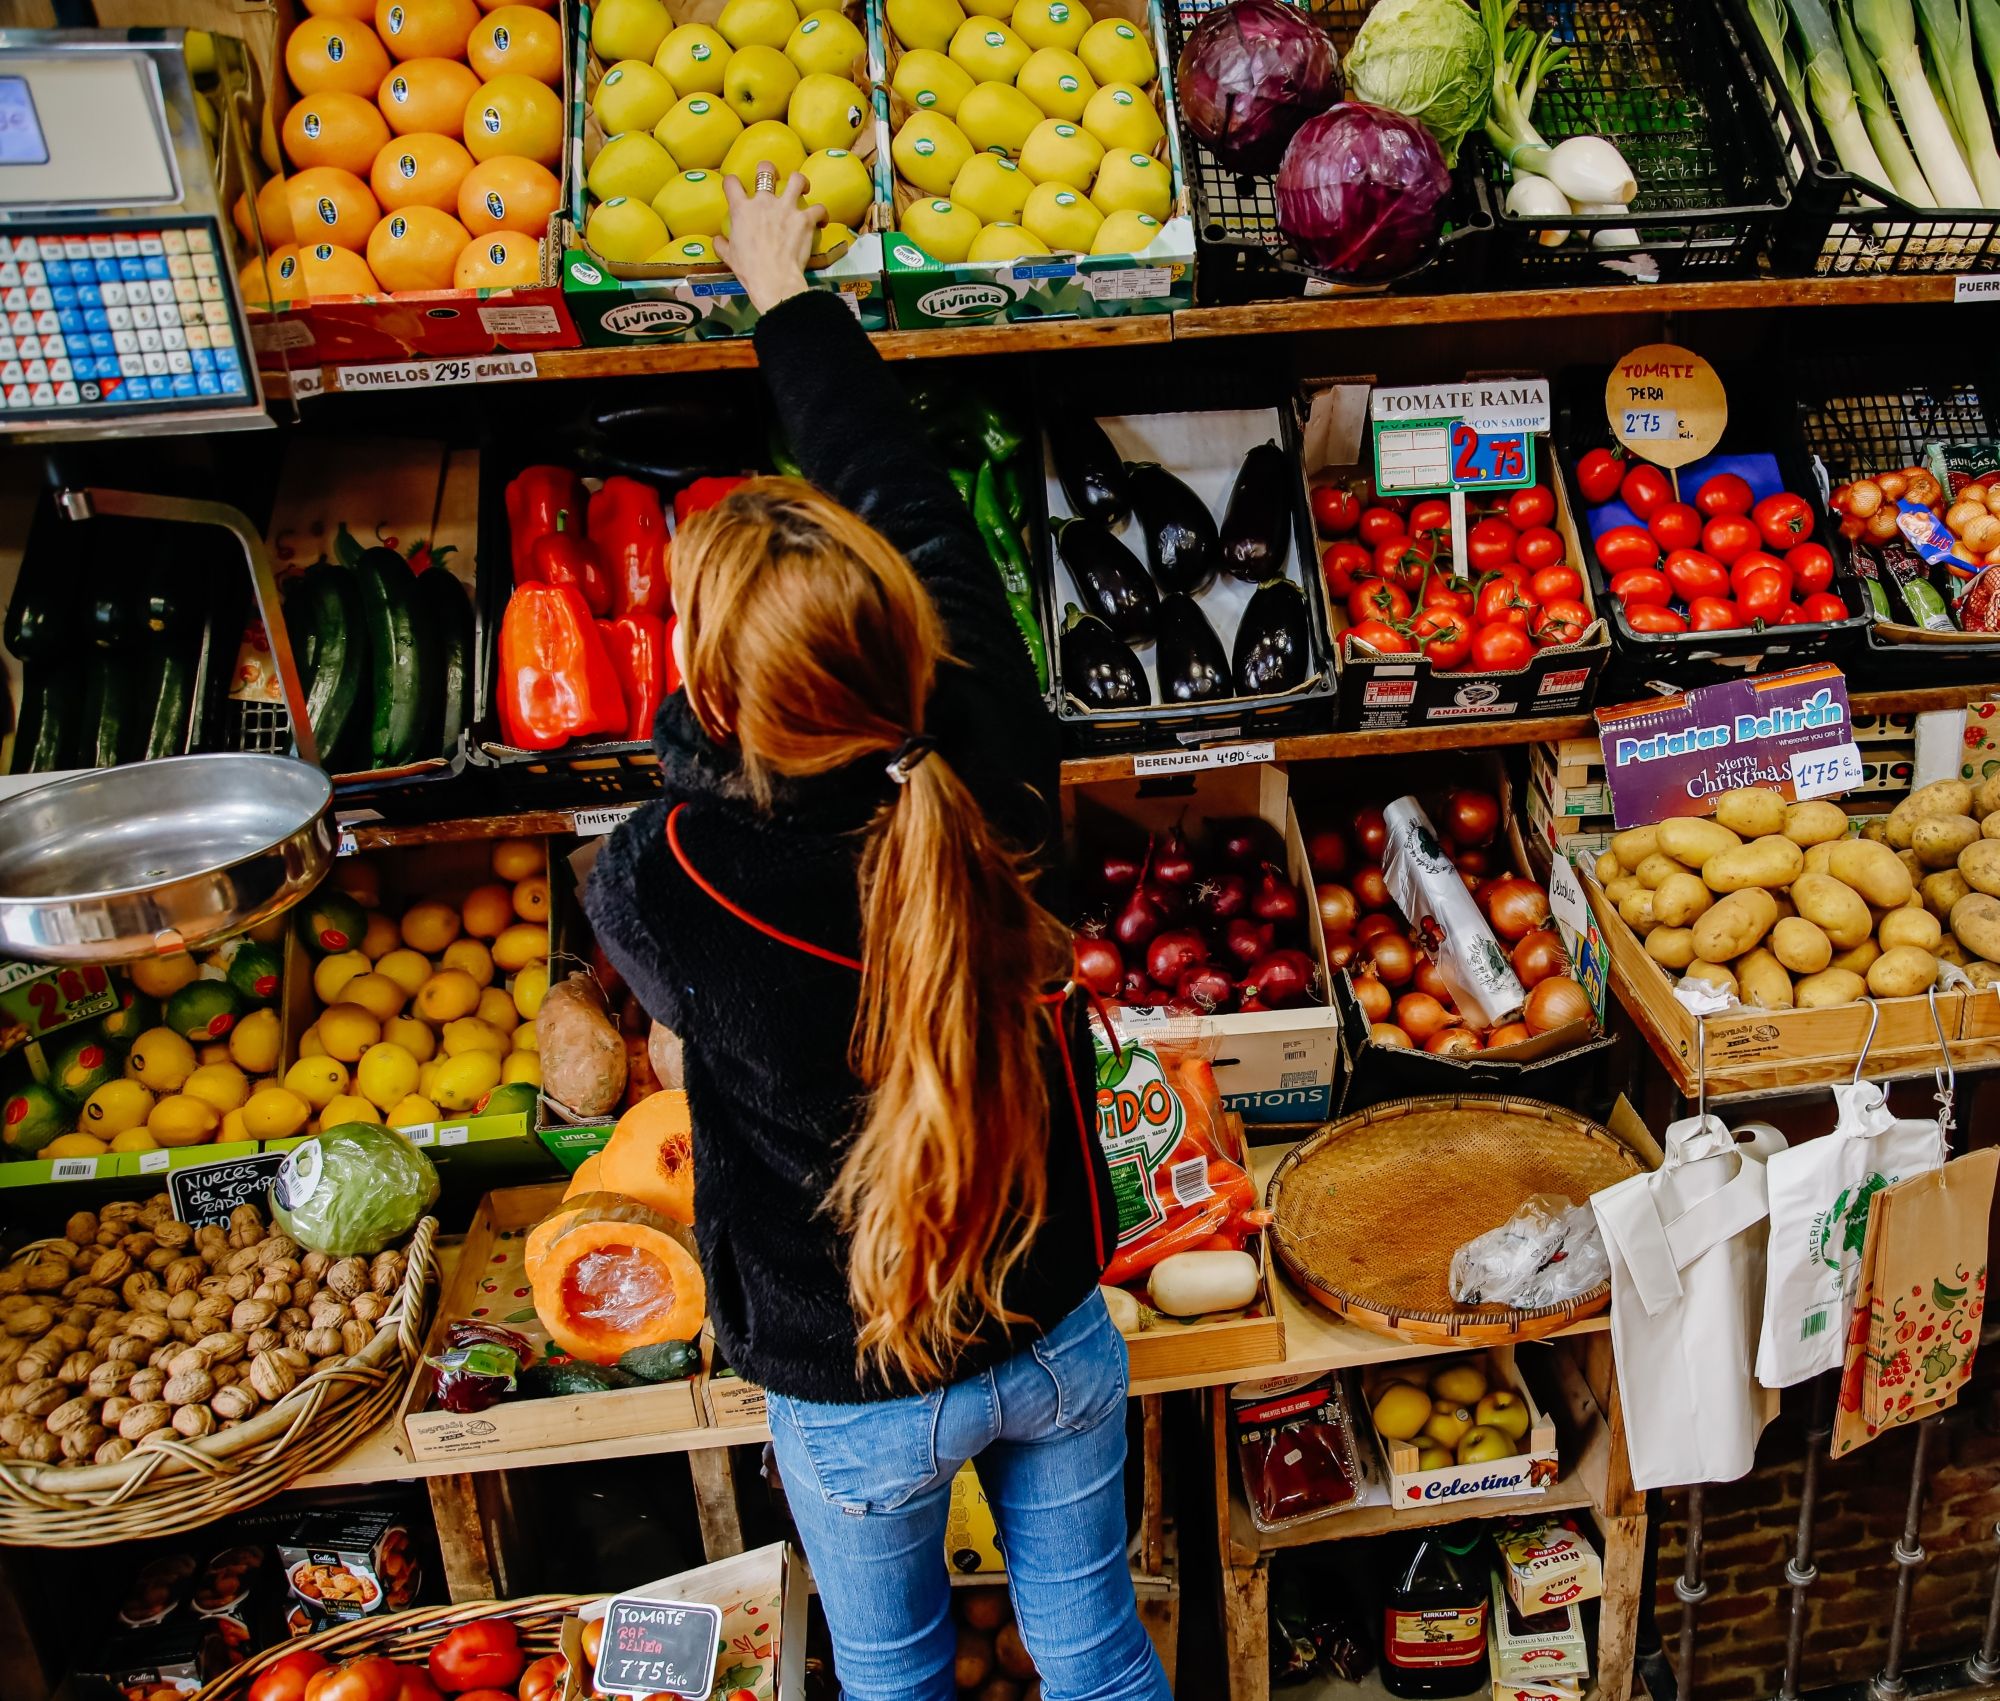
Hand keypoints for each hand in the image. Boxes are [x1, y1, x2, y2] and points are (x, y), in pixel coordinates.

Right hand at [716, 168, 824, 313]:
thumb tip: (717, 240)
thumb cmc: (749, 269)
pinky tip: (821, 220)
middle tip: (773, 177)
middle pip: (766, 170)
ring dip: (800, 181)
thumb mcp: (729, 257)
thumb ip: (722, 244)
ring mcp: (786, 208)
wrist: (773, 280)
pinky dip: (821, 214)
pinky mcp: (805, 219)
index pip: (732, 183)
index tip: (736, 187)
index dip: (733, 182)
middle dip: (769, 169)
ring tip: (803, 187)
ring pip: (796, 180)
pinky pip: (818, 208)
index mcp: (742, 209)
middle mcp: (764, 202)